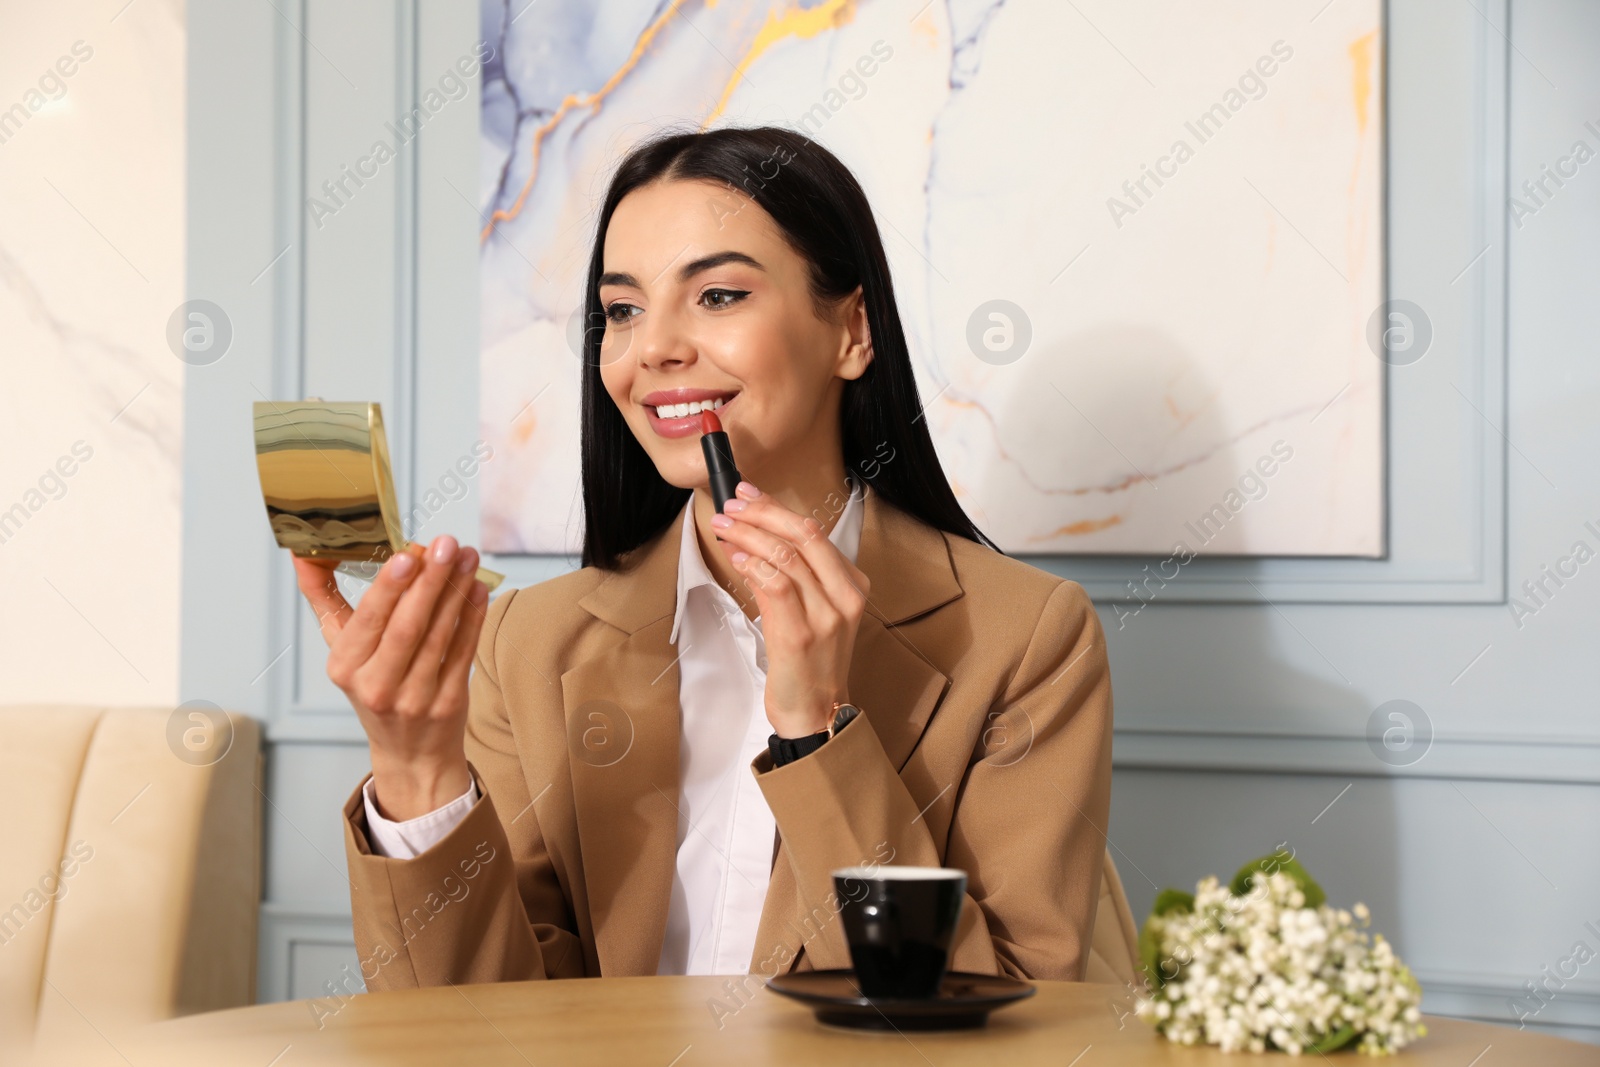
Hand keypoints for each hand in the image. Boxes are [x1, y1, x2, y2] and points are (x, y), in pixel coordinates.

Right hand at [292, 536, 488, 819]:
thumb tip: (302, 551)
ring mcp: (416, 698)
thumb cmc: (373, 686)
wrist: (409, 751)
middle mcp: (377, 686)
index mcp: (345, 669)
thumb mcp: (343, 649)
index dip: (389, 588)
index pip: (367, 622)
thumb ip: (324, 599)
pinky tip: (477, 588)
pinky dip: (472, 617)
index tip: (408, 554)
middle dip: (430, 581)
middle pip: (407, 627)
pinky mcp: (449, 702)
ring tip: (466, 556)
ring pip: (439, 636)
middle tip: (446, 544)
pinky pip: (463, 652)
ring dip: (456, 591)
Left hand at [710, 482, 870, 737]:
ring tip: (723, 526)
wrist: (816, 712)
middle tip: (732, 504)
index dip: (777, 508)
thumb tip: (754, 540)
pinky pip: (776, 585)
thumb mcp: (811, 612)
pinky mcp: (800, 634)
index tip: (748, 495)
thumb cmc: (809, 663)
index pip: (815, 533)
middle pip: (804, 535)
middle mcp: (845, 597)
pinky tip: (733, 556)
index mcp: (852, 586)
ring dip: (748, 535)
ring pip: (786, 556)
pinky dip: (751, 565)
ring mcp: (826, 616)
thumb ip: (793, 578)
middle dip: (763, 512)